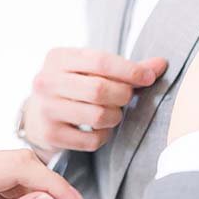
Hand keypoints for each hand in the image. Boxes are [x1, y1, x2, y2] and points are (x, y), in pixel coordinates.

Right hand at [23, 48, 168, 160]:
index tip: (148, 77)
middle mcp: (46, 82)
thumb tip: (161, 64)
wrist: (37, 116)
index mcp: (57, 58)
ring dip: (115, 116)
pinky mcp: (51, 134)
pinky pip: (92, 140)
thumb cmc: (73, 87)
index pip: (100, 60)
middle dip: (123, 95)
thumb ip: (126, 68)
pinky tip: (100, 129)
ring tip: (113, 112)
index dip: (129, 70)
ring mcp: (46, 109)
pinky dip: (104, 136)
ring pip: (98, 116)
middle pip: (99, 89)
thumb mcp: (91, 70)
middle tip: (127, 97)